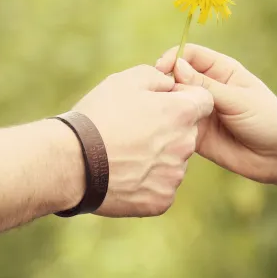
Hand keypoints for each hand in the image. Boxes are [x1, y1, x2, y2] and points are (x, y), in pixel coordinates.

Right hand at [73, 64, 213, 216]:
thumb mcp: (125, 80)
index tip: (162, 103)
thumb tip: (170, 84)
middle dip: (168, 130)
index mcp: (182, 112)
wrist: (72, 162)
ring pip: (173, 161)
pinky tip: (123, 175)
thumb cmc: (98, 116)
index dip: (184, 98)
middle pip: (187, 133)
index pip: (204, 101)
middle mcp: (186, 145)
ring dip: (157, 157)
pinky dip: (146, 182)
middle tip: (133, 131)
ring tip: (123, 155)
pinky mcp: (162, 200)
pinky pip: (161, 187)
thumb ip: (158, 77)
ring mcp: (175, 175)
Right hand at [156, 44, 276, 183]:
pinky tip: (169, 131)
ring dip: (166, 106)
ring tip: (163, 113)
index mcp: (221, 70)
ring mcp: (200, 111)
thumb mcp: (238, 99)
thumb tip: (176, 66)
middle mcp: (207, 88)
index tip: (161, 69)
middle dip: (166, 83)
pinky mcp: (196, 134)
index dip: (174, 58)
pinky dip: (170, 127)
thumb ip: (206, 85)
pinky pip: (176, 126)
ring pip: (174, 102)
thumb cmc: (267, 120)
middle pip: (176, 77)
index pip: (189, 55)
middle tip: (159, 94)